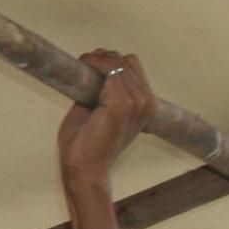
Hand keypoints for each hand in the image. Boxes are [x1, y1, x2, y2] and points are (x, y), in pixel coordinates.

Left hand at [60, 49, 154, 185]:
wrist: (86, 169)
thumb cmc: (88, 145)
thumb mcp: (101, 112)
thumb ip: (103, 91)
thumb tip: (93, 68)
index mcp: (145, 106)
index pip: (133, 66)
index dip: (110, 62)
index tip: (89, 67)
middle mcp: (146, 102)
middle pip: (126, 59)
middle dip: (102, 59)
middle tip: (83, 69)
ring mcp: (137, 102)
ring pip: (117, 61)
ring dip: (96, 60)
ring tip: (82, 71)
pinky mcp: (122, 104)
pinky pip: (110, 68)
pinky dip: (94, 63)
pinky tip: (83, 68)